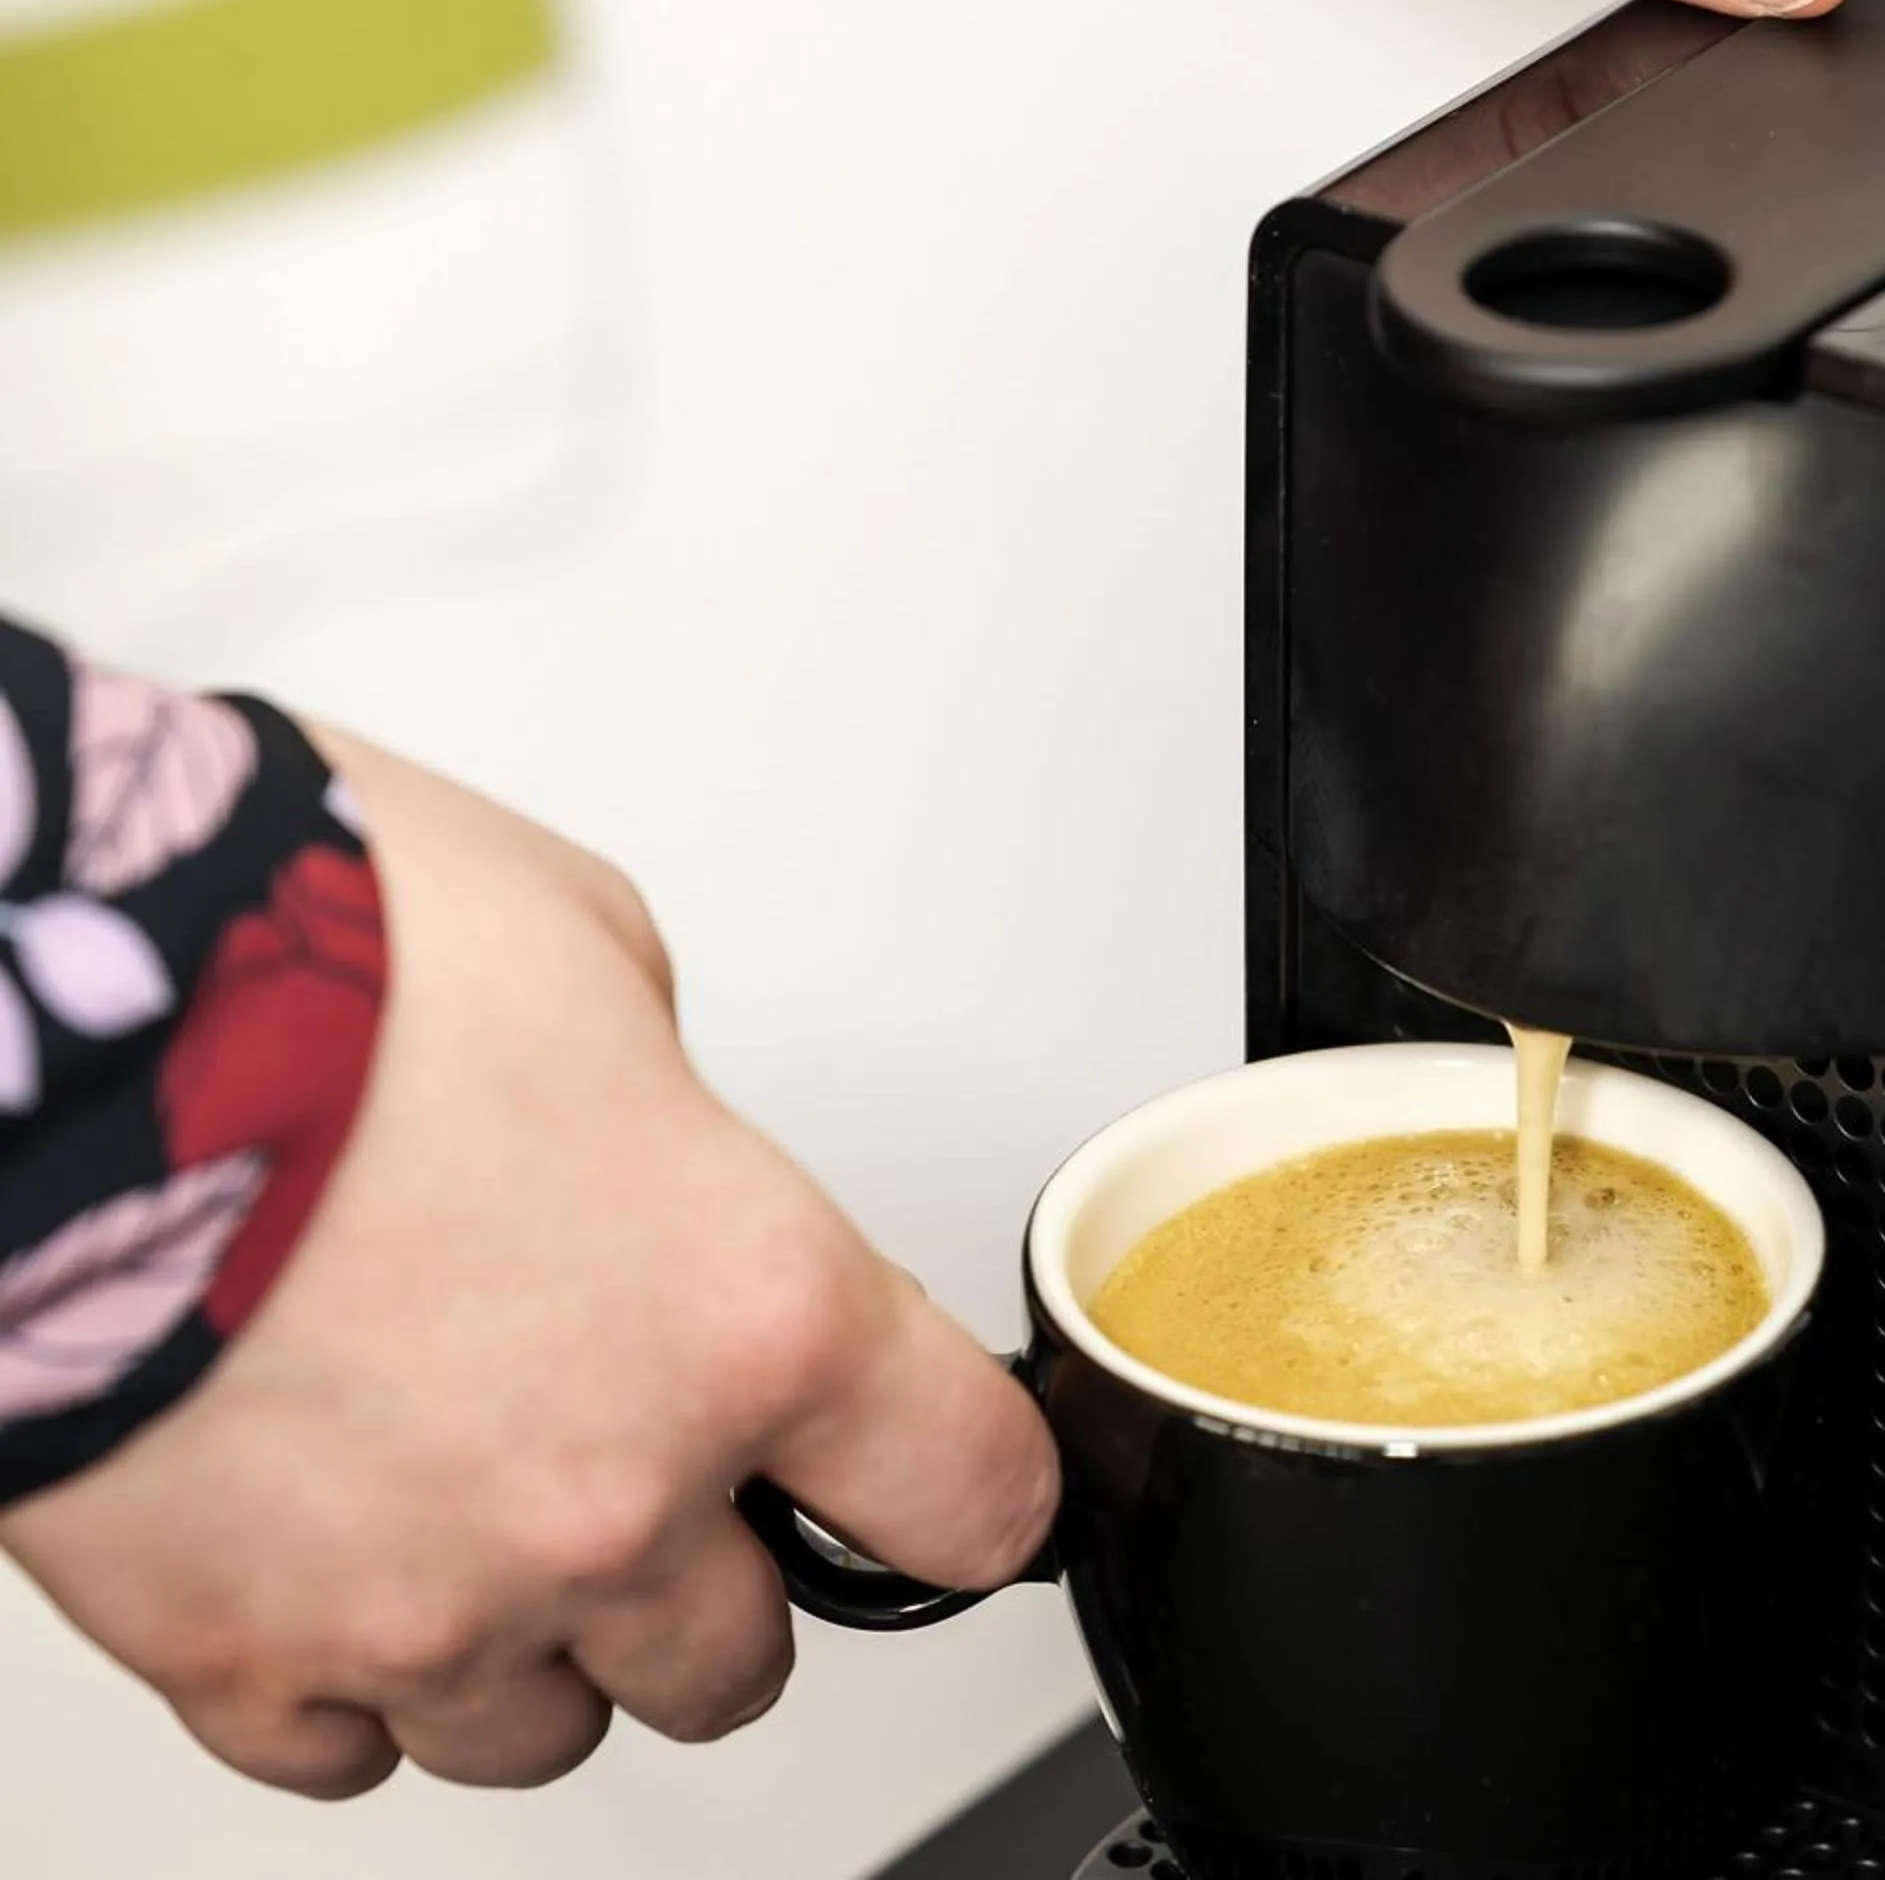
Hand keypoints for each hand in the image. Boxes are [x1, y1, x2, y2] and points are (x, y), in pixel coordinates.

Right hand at [0, 728, 1053, 1796]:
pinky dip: (362, 1675)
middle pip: (748, 1656)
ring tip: (474, 1490)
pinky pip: (353, 1753)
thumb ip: (687, 1122)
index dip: (968, 1478)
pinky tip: (342, 1547)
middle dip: (720, 1566)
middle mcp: (613, 1490)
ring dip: (545, 1637)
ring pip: (553, 1728)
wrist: (49, 1021)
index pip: (973, 1493)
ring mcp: (424, 1599)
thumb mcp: (601, 960)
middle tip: (652, 1452)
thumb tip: (686, 1176)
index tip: (940, 1469)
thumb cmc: (310, 950)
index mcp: (755, 1310)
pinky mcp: (236, 1654)